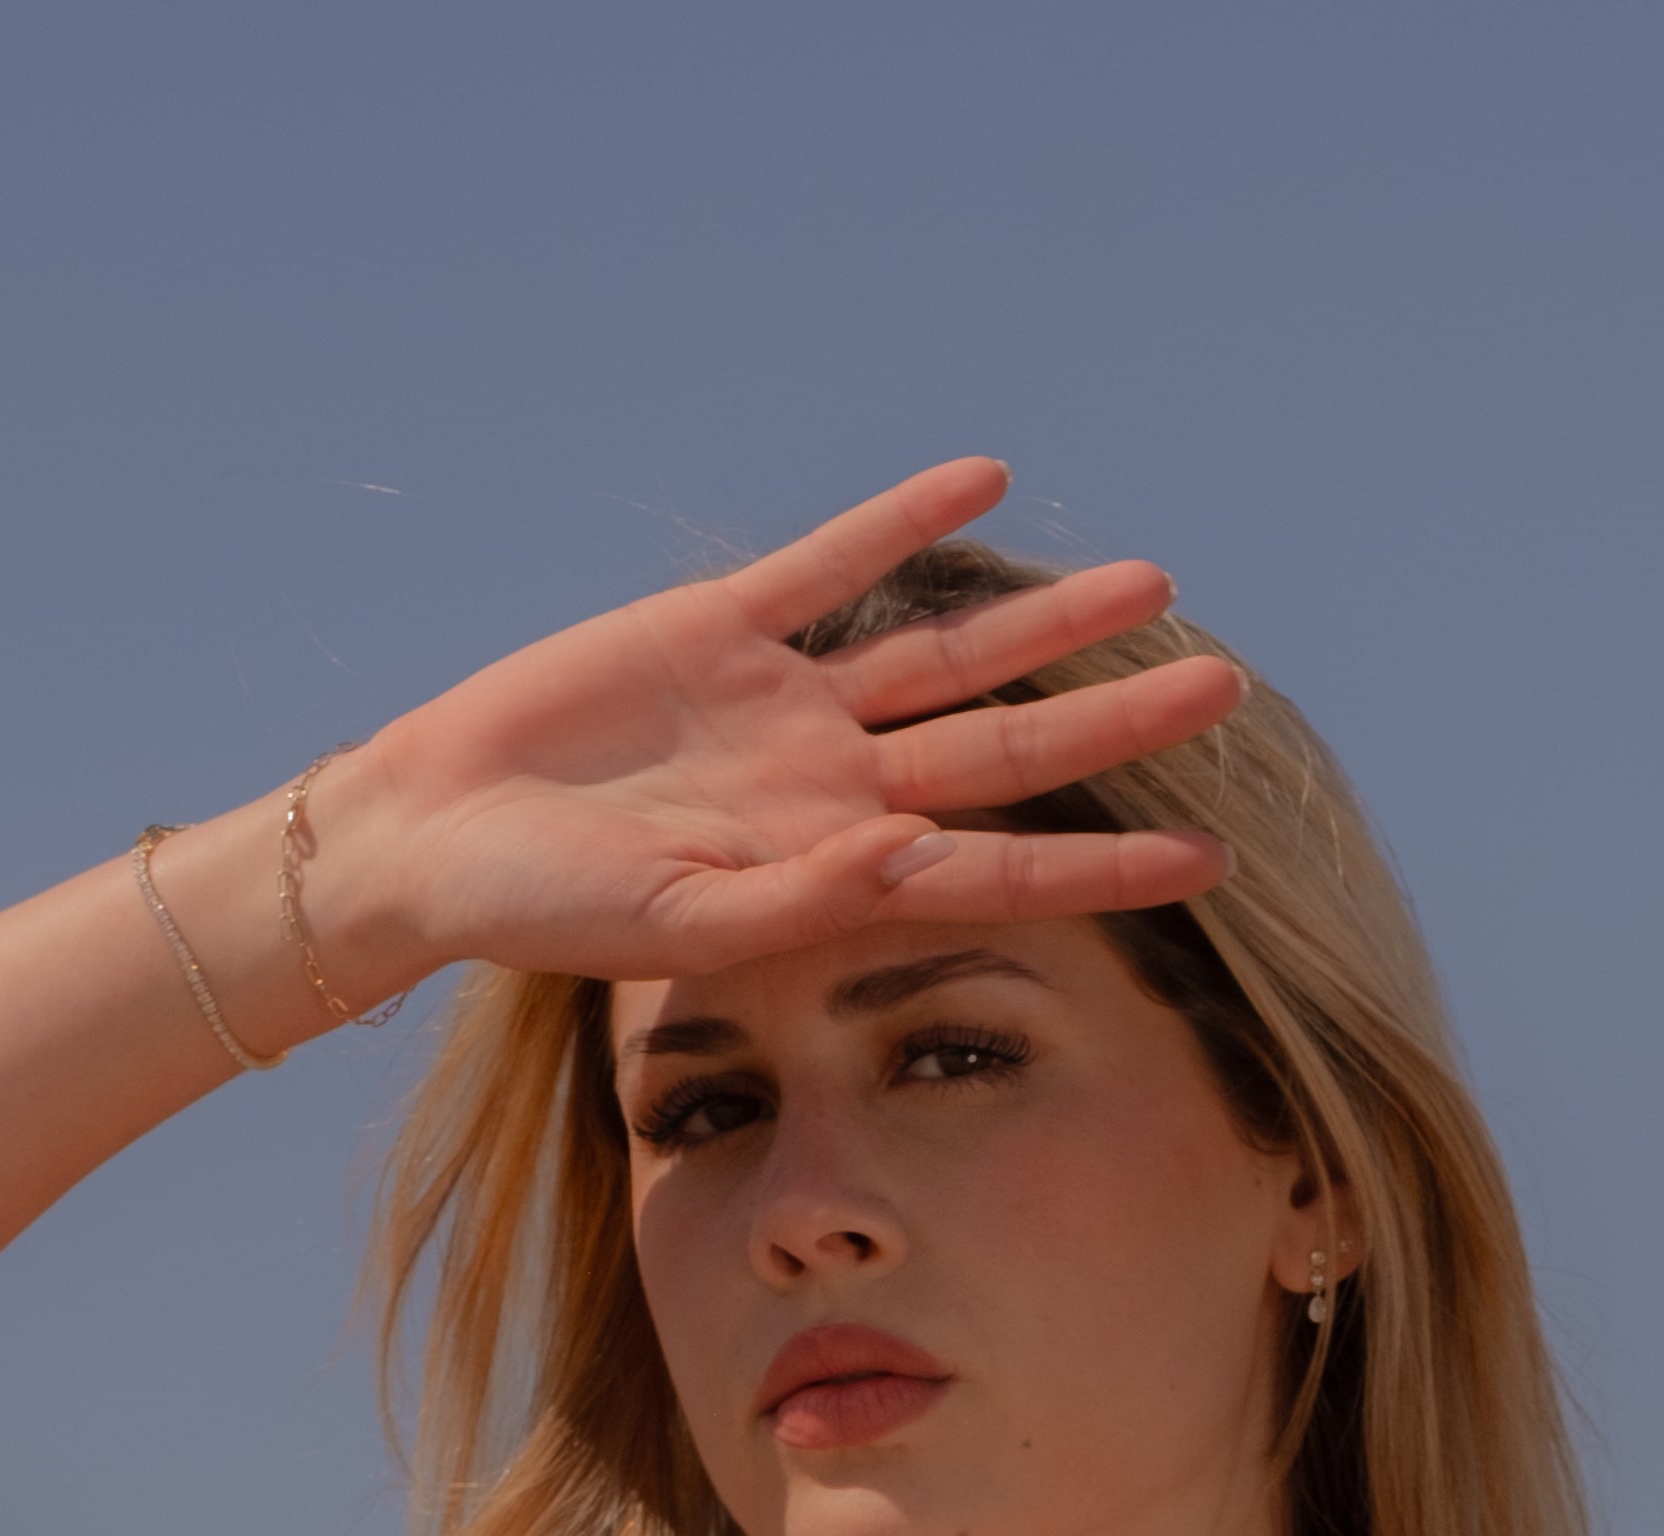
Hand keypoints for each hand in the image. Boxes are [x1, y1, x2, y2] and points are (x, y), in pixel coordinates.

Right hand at [297, 459, 1239, 1000]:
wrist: (438, 837)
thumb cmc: (549, 915)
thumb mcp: (683, 926)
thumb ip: (807, 894)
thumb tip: (921, 848)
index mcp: (840, 874)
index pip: (1005, 870)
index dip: (1110, 868)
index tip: (1213, 865)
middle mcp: (835, 788)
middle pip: (1008, 749)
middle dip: (1116, 726)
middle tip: (1225, 691)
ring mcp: (785, 706)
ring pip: (947, 652)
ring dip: (1043, 619)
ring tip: (1150, 586)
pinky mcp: (721, 627)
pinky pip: (834, 565)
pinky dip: (903, 521)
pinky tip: (985, 481)